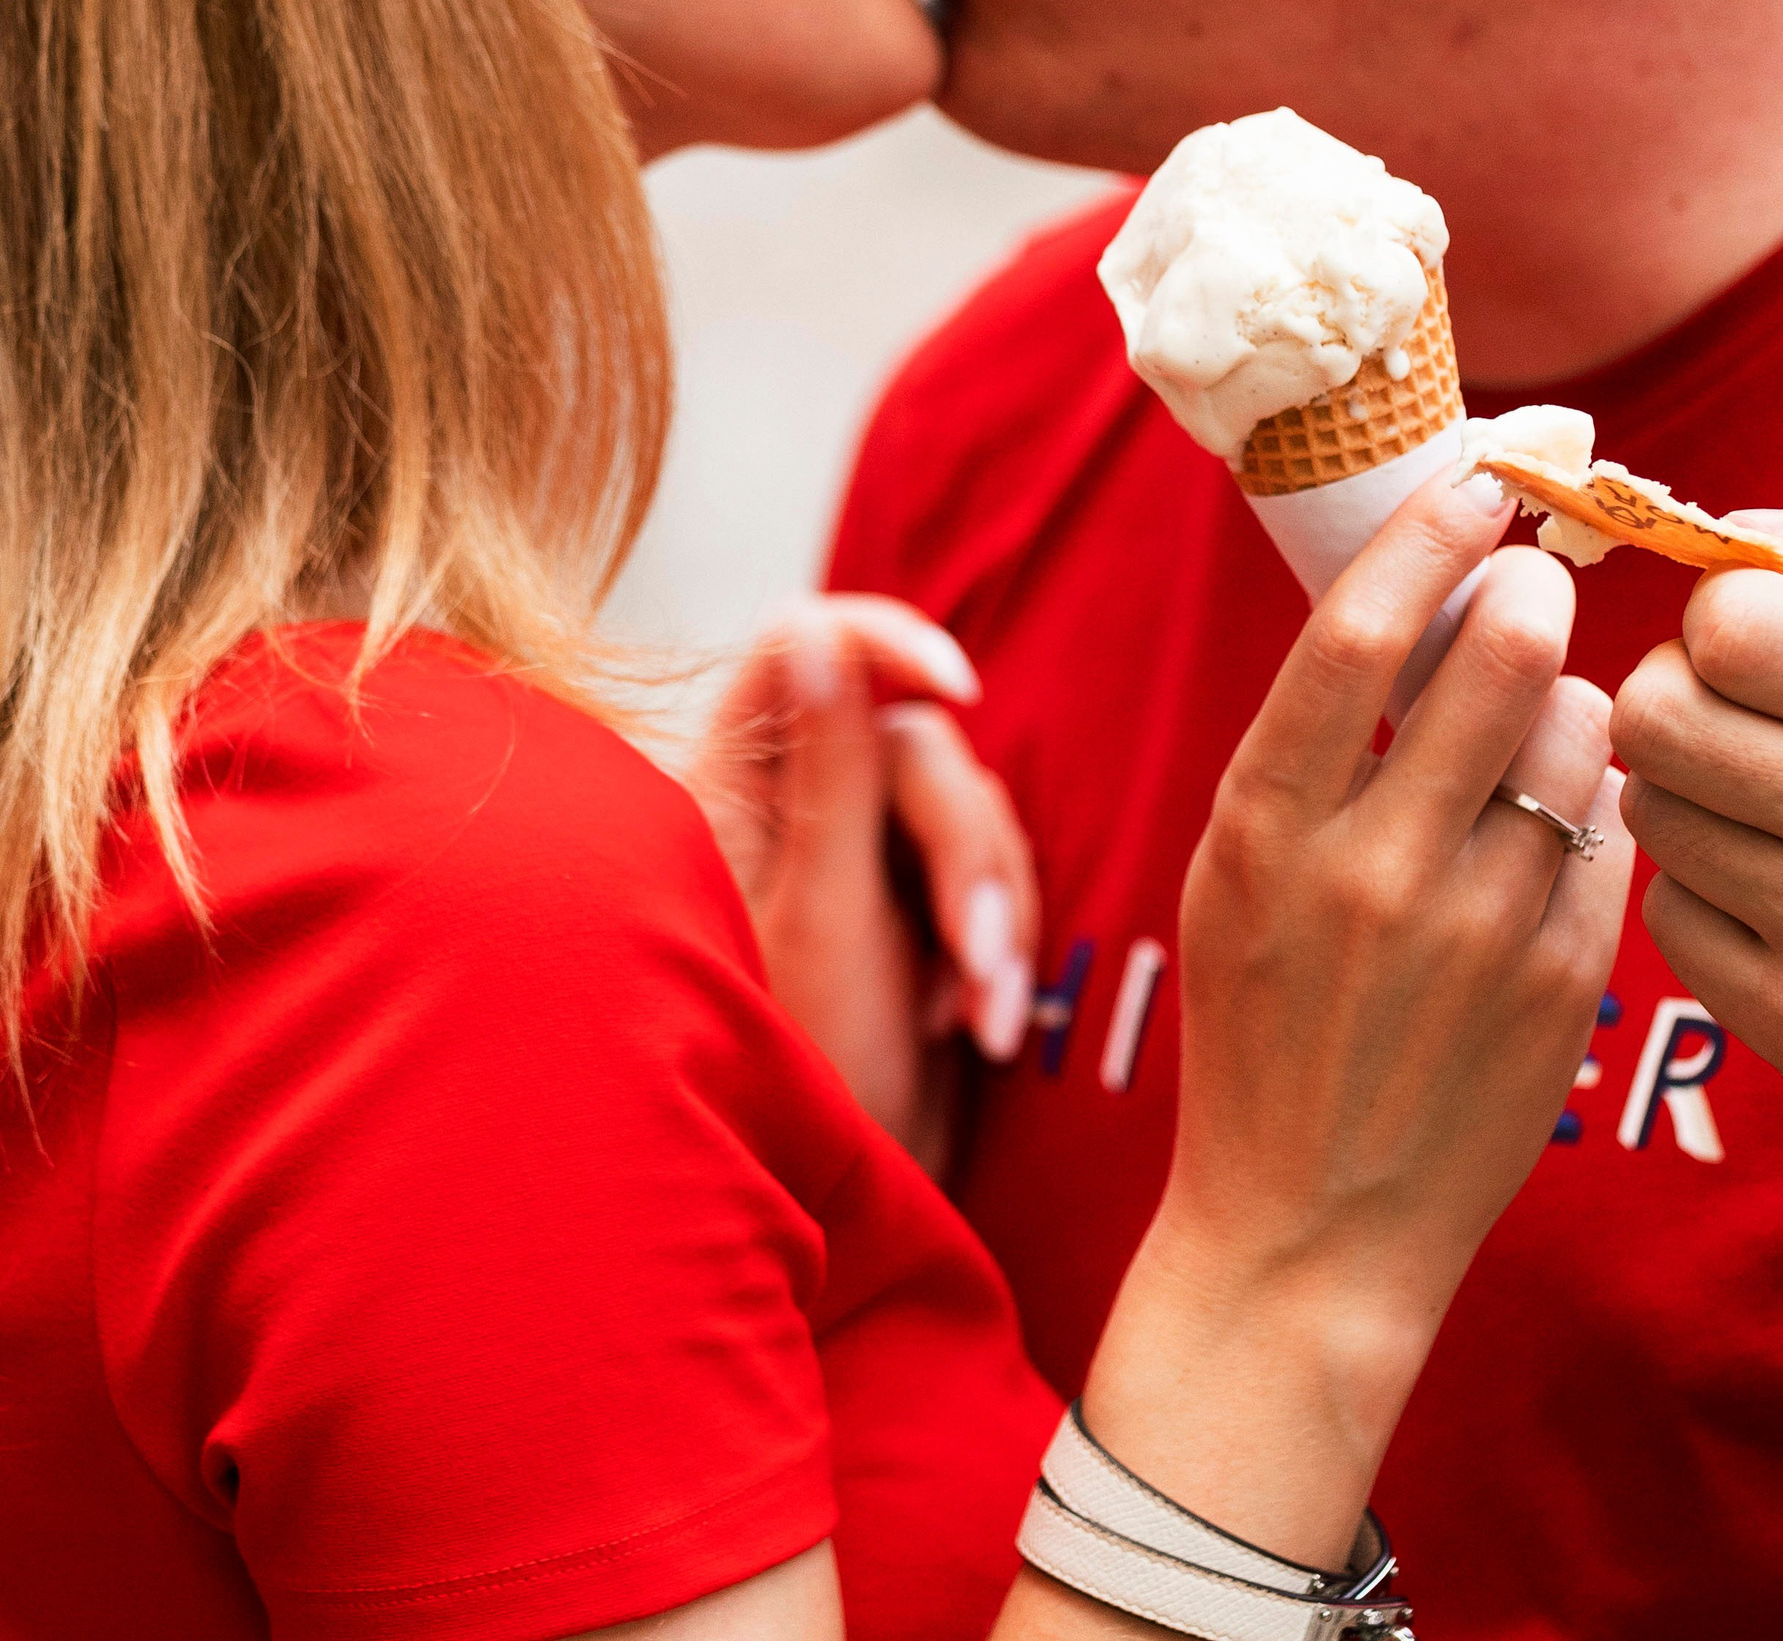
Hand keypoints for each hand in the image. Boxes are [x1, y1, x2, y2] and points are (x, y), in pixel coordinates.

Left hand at [687, 596, 1039, 1173]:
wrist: (843, 1206)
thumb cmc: (805, 1076)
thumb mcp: (825, 917)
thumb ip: (829, 769)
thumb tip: (811, 622)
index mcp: (738, 790)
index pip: (806, 644)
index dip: (887, 643)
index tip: (958, 690)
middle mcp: (797, 808)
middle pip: (918, 747)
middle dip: (969, 861)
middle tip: (981, 976)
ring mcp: (860, 857)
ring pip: (970, 812)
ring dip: (993, 917)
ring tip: (979, 1023)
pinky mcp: (916, 906)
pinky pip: (991, 873)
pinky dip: (998, 945)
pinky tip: (980, 1027)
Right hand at [1080, 471, 1630, 1568]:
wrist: (1310, 1228)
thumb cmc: (1262, 1030)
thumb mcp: (1236, 878)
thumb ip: (1311, 751)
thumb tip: (1419, 602)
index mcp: (1263, 830)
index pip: (1353, 633)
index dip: (1429, 531)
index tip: (1481, 476)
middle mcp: (1372, 872)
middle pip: (1500, 657)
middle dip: (1535, 590)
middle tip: (1540, 575)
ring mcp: (1479, 932)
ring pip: (1580, 735)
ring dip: (1571, 699)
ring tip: (1533, 730)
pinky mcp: (1565, 983)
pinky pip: (1614, 830)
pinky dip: (1595, 801)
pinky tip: (1552, 829)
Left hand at [1612, 480, 1782, 1284]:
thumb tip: (1739, 529)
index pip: (1728, 624)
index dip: (1726, 617)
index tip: (1772, 644)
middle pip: (1654, 712)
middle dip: (1683, 693)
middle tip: (1743, 718)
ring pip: (1651, 808)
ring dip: (1694, 792)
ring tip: (1779, 809)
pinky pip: (1668, 915)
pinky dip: (1708, 895)